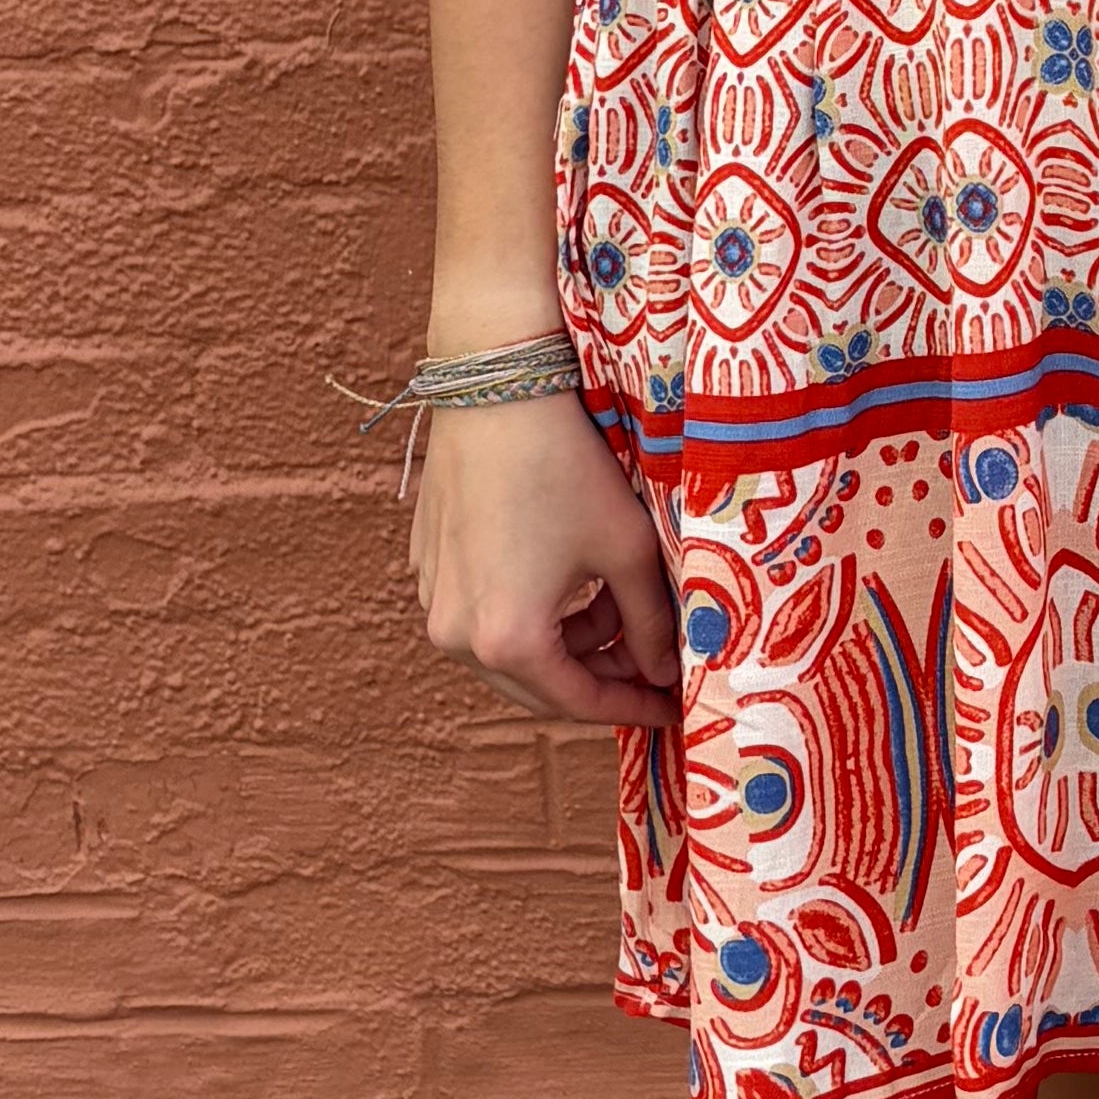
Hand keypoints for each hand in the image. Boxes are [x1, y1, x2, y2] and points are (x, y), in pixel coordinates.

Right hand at [406, 385, 679, 728]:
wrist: (497, 391)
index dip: (632, 707)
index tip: (671, 707)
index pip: (579, 703)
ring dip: (564, 643)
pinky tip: (569, 580)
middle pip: (538, 686)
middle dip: (599, 677)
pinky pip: (481, 614)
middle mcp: (457, 635)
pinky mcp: (427, 566)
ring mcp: (434, 600)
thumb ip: (653, 623)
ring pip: (509, 651)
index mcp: (508, 641)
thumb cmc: (567, 469)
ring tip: (614, 606)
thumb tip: (667, 671)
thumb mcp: (627, 550)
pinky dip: (528, 613)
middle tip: (649, 661)